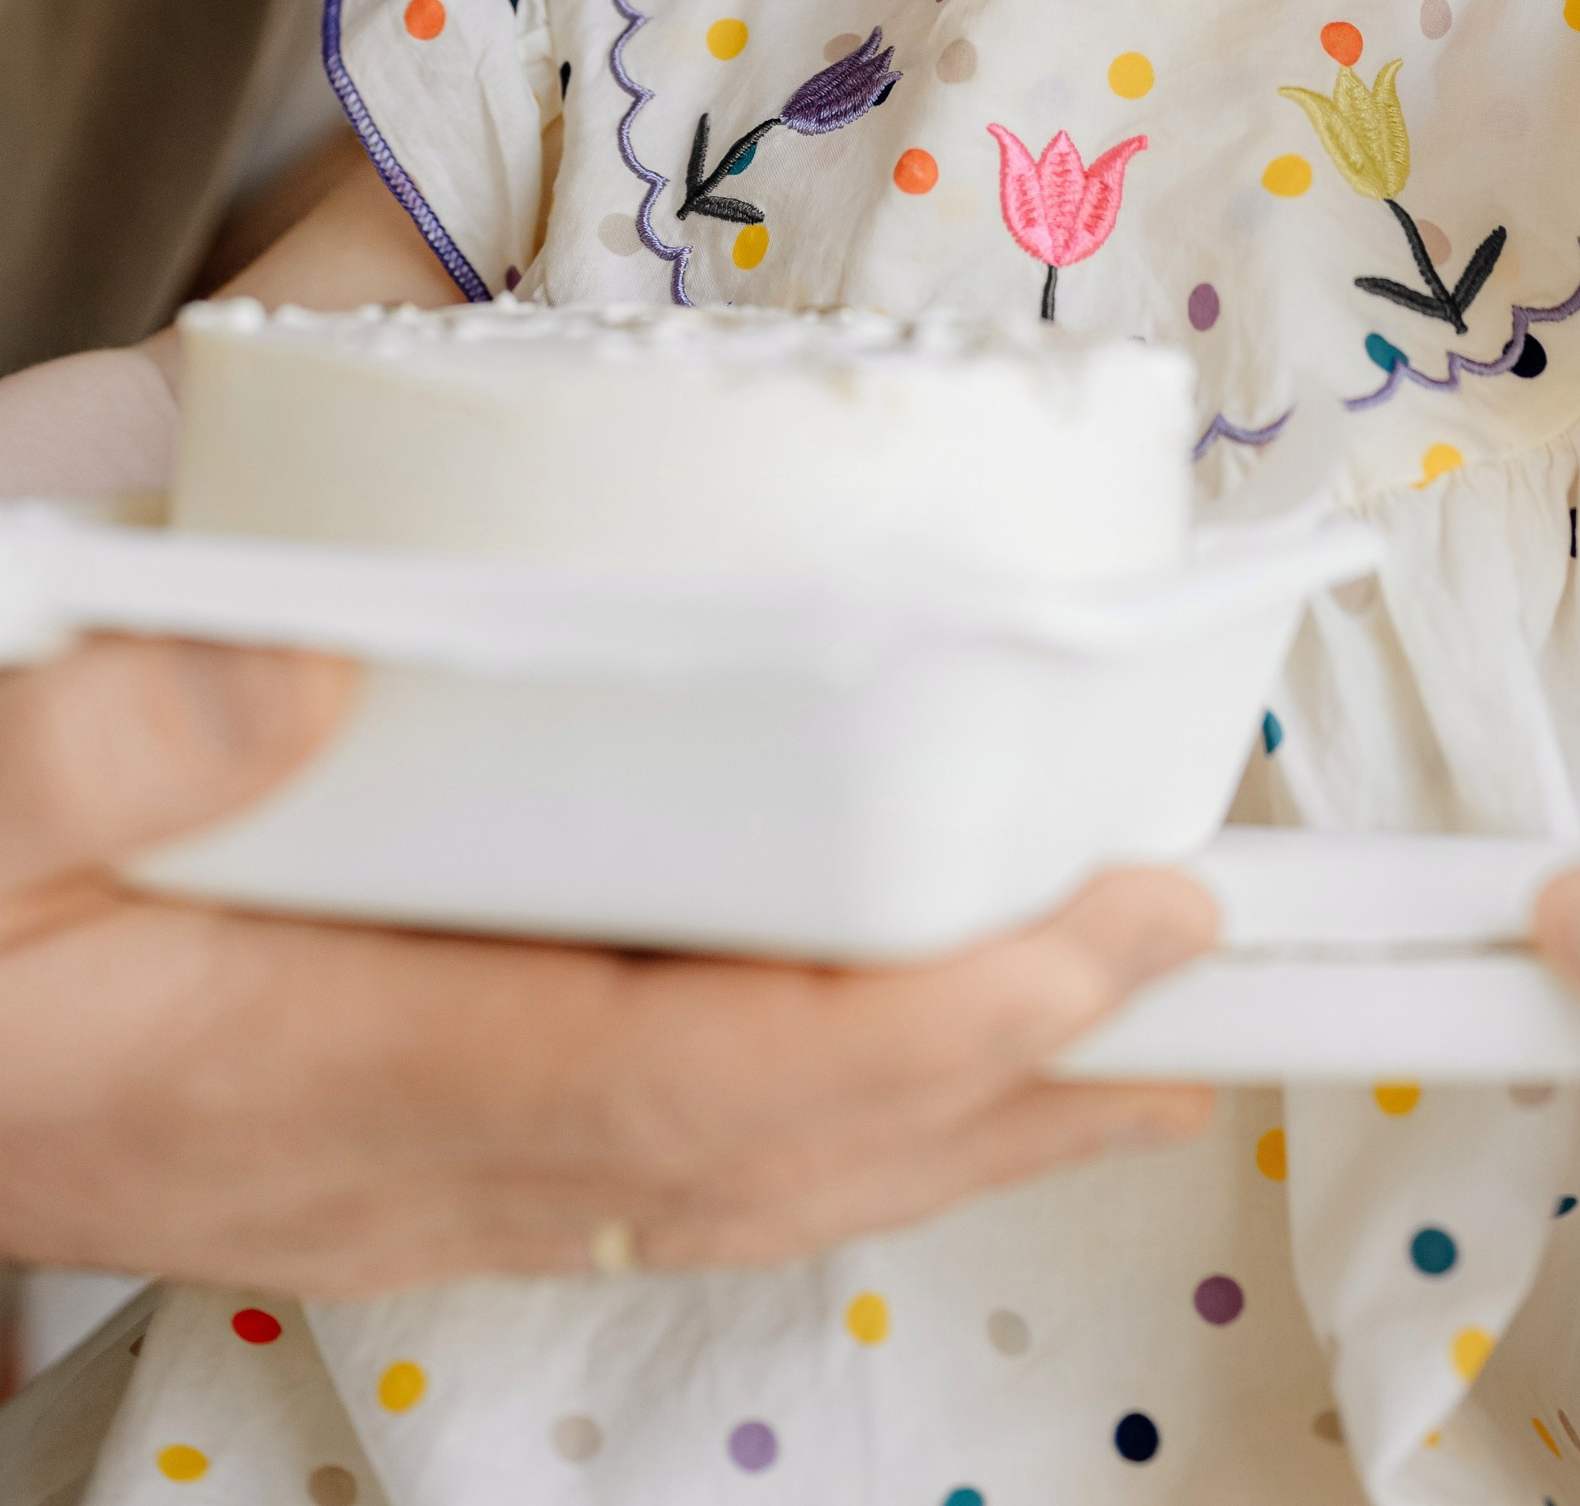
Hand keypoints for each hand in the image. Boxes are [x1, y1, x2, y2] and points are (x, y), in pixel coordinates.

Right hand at [0, 634, 1212, 1292]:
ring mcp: (413, 1169)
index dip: (935, 1021)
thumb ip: (105, 739)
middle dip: (1017, 1084)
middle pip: (778, 1159)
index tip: (1114, 926)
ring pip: (745, 1177)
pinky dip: (834, 1114)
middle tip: (1209, 974)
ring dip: (957, 1115)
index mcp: (324, 1062)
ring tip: (1136, 1033)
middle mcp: (407, 1153)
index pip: (704, 1079)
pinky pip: (675, 1156)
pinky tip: (911, 1053)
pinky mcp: (406, 1139)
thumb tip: (309, 661)